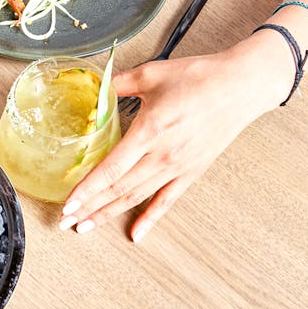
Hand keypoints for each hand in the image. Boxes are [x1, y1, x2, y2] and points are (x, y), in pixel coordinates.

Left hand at [58, 38, 289, 241]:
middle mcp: (163, 155)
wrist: (241, 86)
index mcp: (150, 130)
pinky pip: (167, 200)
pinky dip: (150, 219)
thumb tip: (91, 92)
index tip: (68, 203)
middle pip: (119, 189)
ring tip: (86, 226)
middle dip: (89, 207)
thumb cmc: (198, 77)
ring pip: (137, 197)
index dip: (86, 189)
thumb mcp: (150, 74)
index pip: (110, 168)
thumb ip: (116, 85)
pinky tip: (136, 234)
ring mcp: (179, 167)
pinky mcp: (192, 172)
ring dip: (109, 214)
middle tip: (65, 222)